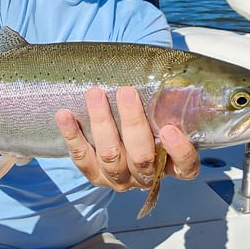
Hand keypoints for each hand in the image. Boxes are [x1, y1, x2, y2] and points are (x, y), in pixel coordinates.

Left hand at [57, 86, 199, 190]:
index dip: (179, 151)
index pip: (185, 167)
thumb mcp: (165, 113)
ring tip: (95, 94)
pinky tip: (64, 115)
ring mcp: (119, 178)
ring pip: (110, 156)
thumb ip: (168, 102)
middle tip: (126, 92)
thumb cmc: (150, 119)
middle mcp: (146, 176)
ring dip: (102, 123)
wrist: (123, 139)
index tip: (169, 129)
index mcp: (172, 165)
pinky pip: (81, 158)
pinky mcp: (95, 175)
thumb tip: (165, 70)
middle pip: (142, 157)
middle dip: (133, 123)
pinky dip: (72, 135)